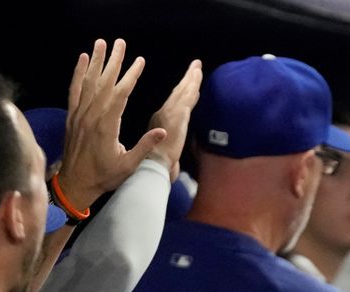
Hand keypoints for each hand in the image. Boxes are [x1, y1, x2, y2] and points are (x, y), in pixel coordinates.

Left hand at [57, 39, 166, 209]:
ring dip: (96, 61)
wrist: (75, 183)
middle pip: (104, 82)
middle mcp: (91, 116)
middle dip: (114, 61)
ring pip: (89, 82)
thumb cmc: (104, 176)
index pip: (120, 94)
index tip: (140, 61)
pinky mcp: (72, 116)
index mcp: (106, 126)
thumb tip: (164, 132)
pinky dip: (78, 74)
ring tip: (102, 43)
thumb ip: (145, 147)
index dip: (131, 76)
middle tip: (121, 43)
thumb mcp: (129, 165)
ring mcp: (79, 114)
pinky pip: (74, 90)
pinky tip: (82, 60)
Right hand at [146, 59, 203, 181]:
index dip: (182, 91)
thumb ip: (167, 146)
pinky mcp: (178, 117)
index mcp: (159, 121)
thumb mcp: (161, 151)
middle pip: (179, 92)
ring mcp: (171, 114)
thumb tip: (171, 146)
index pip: (174, 102)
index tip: (190, 82)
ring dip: (191, 78)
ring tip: (197, 66)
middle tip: (195, 66)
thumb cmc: (155, 165)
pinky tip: (197, 77)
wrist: (152, 167)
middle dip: (188, 79)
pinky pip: (188, 97)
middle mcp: (164, 114)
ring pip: (184, 92)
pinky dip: (192, 86)